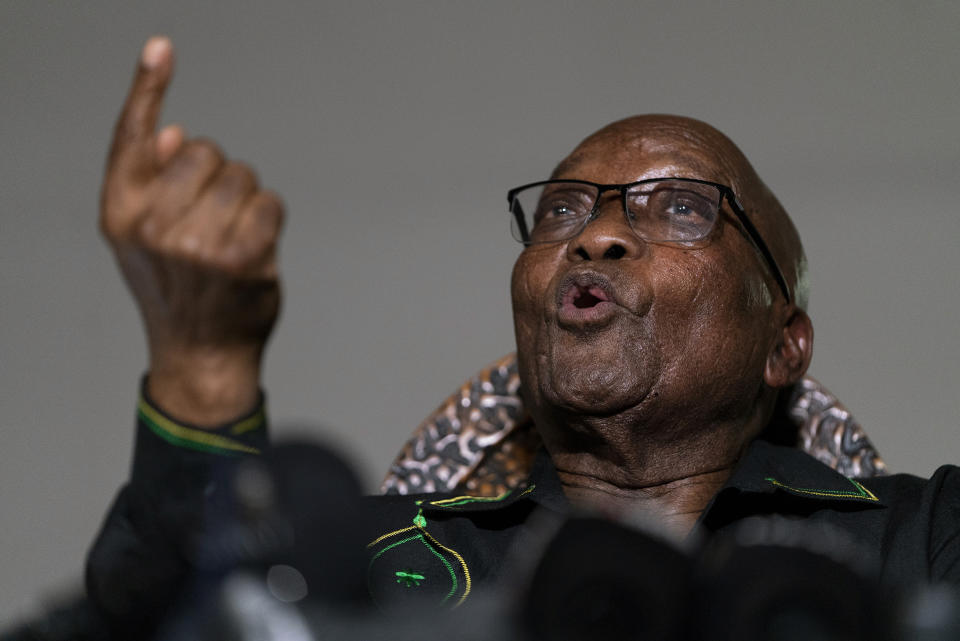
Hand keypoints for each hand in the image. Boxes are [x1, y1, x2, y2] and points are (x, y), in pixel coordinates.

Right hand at [101, 37, 282, 424]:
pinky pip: (270, 202)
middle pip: (207, 151)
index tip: (162, 47)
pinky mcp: (242, 256)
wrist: (199, 353)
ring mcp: (197, 242)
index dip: (147, 88)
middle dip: (219, 177)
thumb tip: (178, 133)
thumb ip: (150, 184)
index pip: (131, 136)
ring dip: (247, 201)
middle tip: (211, 222)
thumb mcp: (141, 238)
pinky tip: (256, 249)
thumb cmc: (177, 289)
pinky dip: (270, 219)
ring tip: (231, 241)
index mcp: (120, 212)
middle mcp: (152, 224)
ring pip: (243, 175)